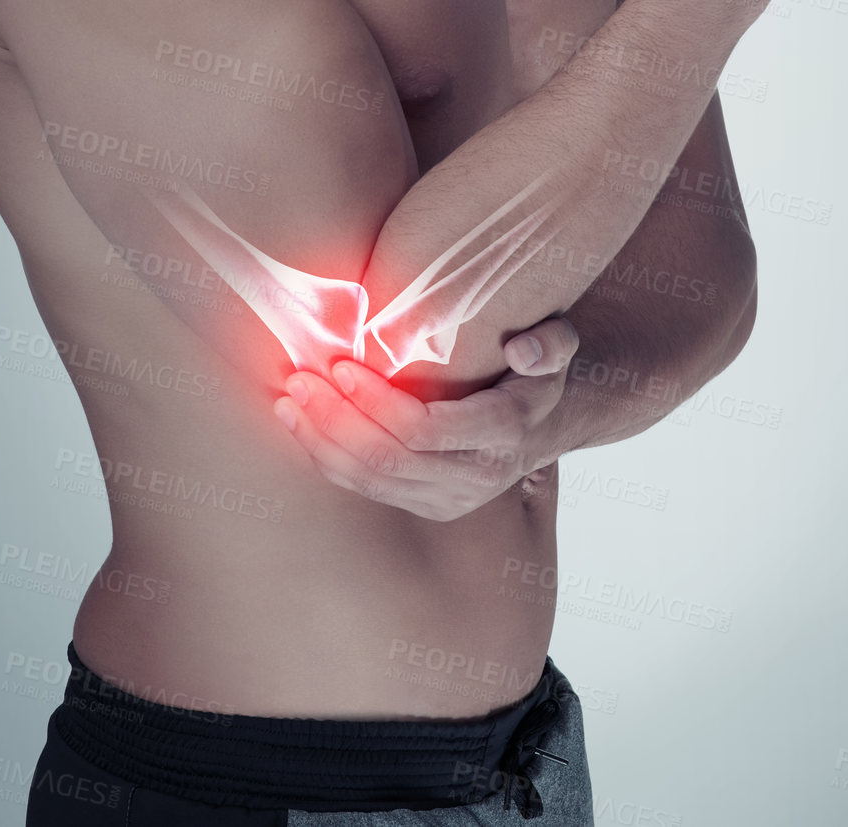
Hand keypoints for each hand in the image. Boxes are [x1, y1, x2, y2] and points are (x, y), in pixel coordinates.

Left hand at [271, 317, 579, 520]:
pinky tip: (297, 423)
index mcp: (502, 435)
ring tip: (288, 397)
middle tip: (300, 378)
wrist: (539, 423)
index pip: (426, 430)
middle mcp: (473, 478)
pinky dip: (325, 456)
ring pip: (370, 480)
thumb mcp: (559, 346)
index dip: (378, 402)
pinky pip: (364, 487)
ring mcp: (445, 499)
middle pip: (388, 459)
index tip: (342, 365)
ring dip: (321, 439)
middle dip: (335, 420)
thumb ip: (550, 344)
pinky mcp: (421, 503)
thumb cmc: (535, 372)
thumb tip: (521, 352)